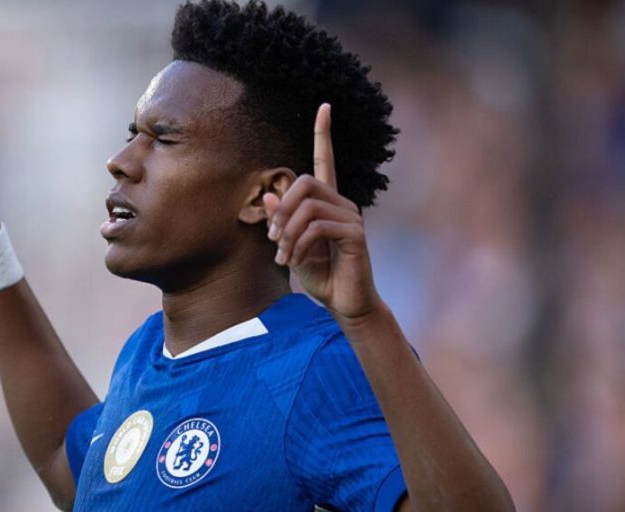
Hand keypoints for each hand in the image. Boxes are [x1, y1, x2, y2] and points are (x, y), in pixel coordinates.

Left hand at [263, 104, 384, 321]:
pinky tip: (296, 260)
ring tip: (283, 257)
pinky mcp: (355, 236)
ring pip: (308, 207)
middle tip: (272, 239)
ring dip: (287, 233)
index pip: (327, 160)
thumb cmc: (320, 275)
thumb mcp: (291, 246)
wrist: (344, 304)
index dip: (324, 133)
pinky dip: (299, 244)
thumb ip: (281, 221)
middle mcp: (343, 204)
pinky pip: (318, 227)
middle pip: (306, 182)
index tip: (325, 106)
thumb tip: (269, 193)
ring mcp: (352, 218)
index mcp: (328, 203)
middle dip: (281, 209)